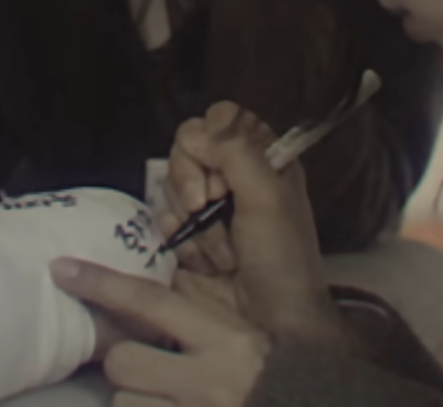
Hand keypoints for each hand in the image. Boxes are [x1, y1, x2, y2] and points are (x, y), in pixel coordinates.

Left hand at [55, 258, 270, 406]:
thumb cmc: (271, 377)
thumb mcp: (241, 339)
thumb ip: (198, 317)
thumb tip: (141, 295)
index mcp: (224, 339)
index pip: (151, 302)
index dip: (102, 284)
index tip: (62, 269)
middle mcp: (207, 379)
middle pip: (123, 361)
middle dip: (127, 366)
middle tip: (150, 371)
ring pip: (123, 403)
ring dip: (137, 401)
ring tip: (168, 401)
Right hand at [164, 103, 343, 340]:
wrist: (269, 323)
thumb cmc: (281, 261)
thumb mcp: (268, 198)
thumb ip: (236, 152)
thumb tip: (200, 130)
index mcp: (262, 159)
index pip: (221, 119)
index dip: (213, 142)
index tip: (222, 175)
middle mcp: (233, 176)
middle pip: (186, 147)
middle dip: (194, 183)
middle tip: (213, 208)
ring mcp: (207, 205)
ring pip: (170, 183)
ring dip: (194, 222)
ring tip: (221, 250)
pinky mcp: (185, 234)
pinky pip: (161, 217)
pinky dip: (179, 240)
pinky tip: (203, 261)